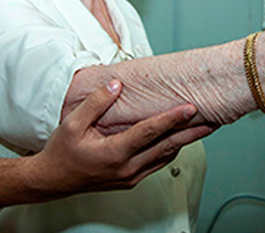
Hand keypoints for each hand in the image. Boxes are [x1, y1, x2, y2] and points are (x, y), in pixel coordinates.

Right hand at [32, 80, 212, 196]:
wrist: (52, 180)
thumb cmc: (61, 153)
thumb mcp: (72, 124)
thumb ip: (96, 103)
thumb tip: (116, 85)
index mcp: (114, 153)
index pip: (150, 132)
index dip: (172, 119)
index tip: (189, 108)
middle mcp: (127, 168)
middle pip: (167, 147)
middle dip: (191, 132)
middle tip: (212, 119)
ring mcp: (130, 176)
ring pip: (165, 157)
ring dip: (185, 142)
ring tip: (203, 127)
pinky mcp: (131, 180)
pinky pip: (157, 164)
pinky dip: (170, 150)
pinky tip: (179, 140)